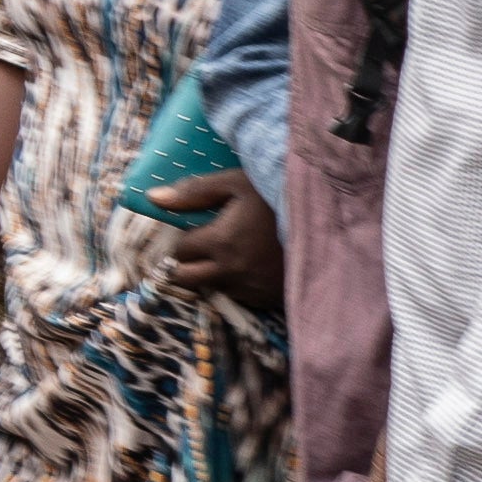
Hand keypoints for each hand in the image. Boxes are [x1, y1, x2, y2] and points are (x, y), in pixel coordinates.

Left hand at [144, 166, 284, 308]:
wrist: (329, 222)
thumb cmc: (278, 195)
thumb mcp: (236, 183)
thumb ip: (193, 191)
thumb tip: (153, 198)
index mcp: (220, 242)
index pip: (178, 252)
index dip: (183, 241)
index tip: (194, 232)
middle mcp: (232, 271)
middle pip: (186, 279)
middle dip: (184, 265)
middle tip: (198, 250)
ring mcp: (252, 288)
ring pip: (214, 288)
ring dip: (213, 275)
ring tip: (229, 254)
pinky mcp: (271, 298)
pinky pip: (241, 297)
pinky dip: (239, 284)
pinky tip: (251, 265)